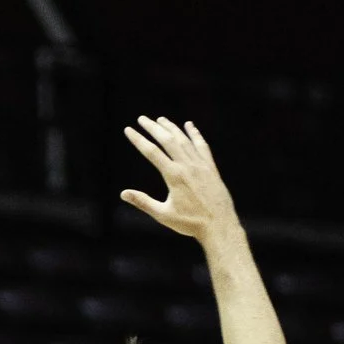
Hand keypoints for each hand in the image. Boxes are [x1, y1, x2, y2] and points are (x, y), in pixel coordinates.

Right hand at [119, 116, 237, 246]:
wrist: (219, 225)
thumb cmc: (190, 223)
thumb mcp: (163, 214)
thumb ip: (143, 202)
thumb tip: (123, 194)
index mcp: (174, 176)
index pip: (152, 152)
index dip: (138, 140)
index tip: (128, 130)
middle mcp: (187, 166)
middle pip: (167, 140)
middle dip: (153, 128)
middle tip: (142, 118)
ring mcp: (200, 165)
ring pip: (183, 140)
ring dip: (171, 128)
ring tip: (160, 119)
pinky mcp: (211, 168)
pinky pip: (202, 146)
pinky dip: (195, 134)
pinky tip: (189, 125)